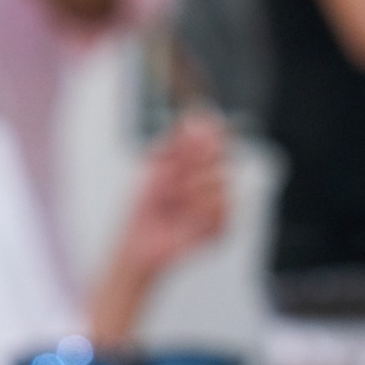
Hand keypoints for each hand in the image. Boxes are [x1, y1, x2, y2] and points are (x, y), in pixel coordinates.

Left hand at [88, 116, 230, 346]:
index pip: (217, 136)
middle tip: (169, 182)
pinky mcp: (224, 226)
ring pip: (221, 183)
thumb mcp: (154, 168)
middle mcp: (214, 180)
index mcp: (199, 163)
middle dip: (192, 166)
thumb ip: (177, 144)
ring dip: (191, 193)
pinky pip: (222, 210)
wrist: (140, 245)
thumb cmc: (145, 207)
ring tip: (172, 205)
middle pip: (222, 155)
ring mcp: (221, 203)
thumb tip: (195, 119)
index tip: (196, 132)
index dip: (210, 133)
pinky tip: (184, 222)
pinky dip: (199, 215)